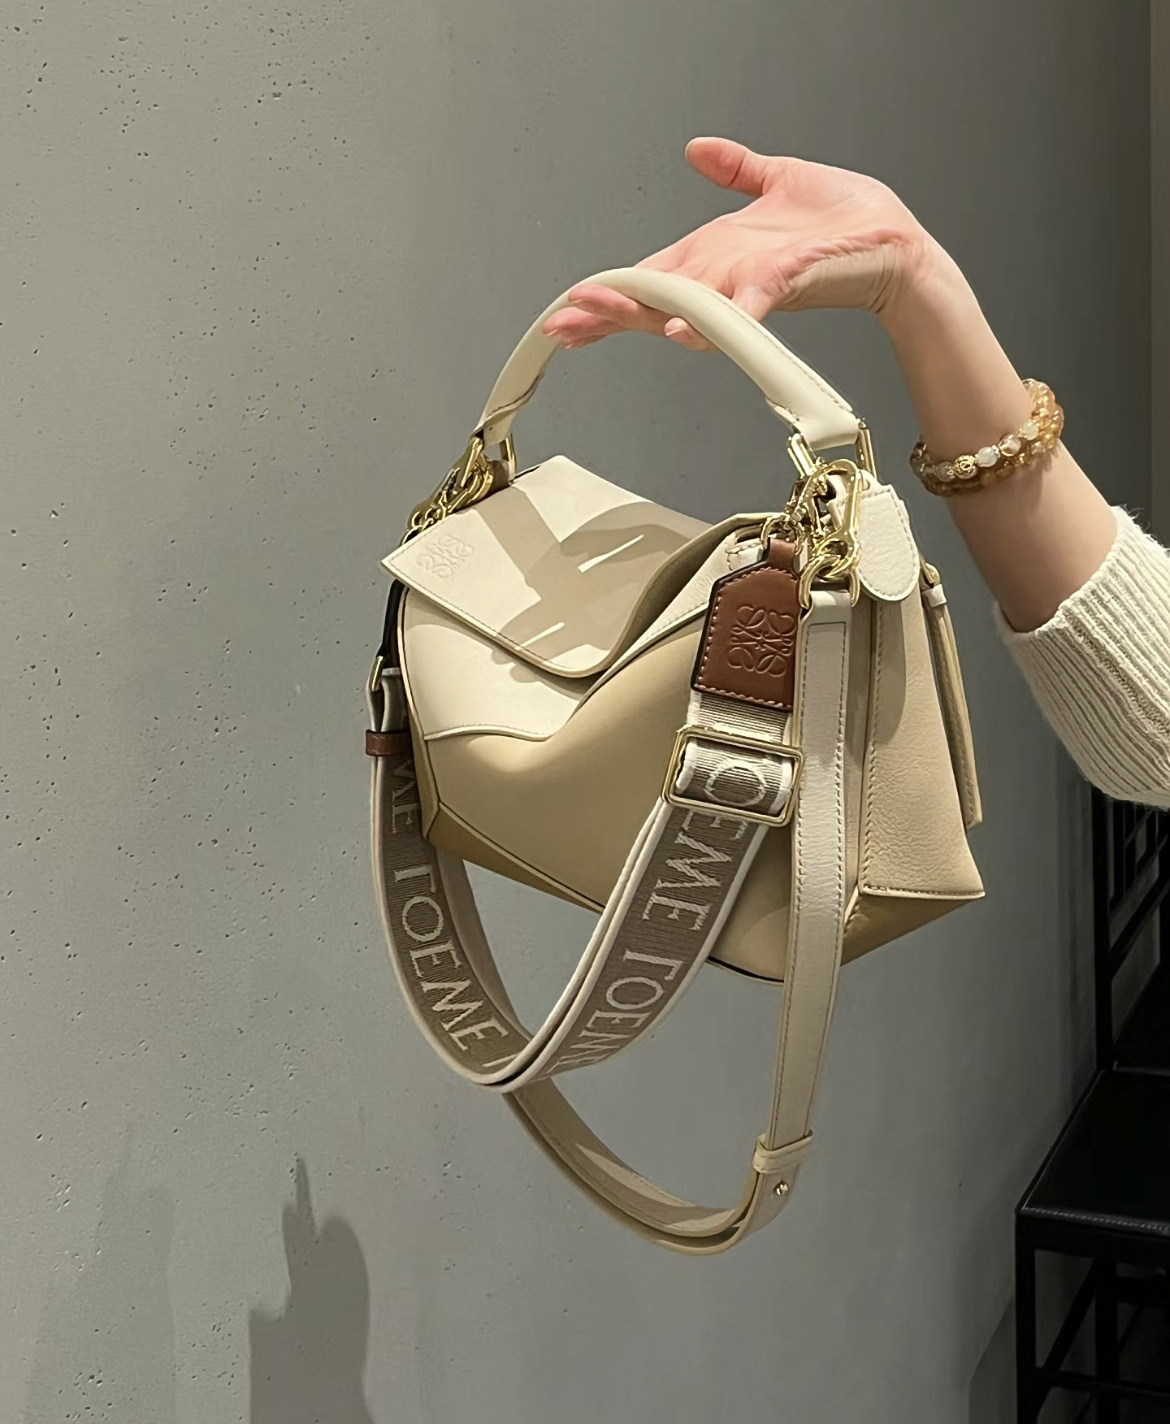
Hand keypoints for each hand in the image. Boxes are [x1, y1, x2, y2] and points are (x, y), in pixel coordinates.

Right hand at [542, 137, 936, 350]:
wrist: (893, 244)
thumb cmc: (845, 222)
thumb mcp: (778, 180)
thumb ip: (734, 169)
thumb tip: (698, 149)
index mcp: (715, 256)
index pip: (648, 277)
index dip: (609, 292)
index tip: (569, 306)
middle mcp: (723, 278)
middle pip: (651, 300)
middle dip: (604, 312)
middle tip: (563, 324)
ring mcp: (747, 287)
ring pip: (681, 308)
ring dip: (638, 314)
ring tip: (600, 315)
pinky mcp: (779, 286)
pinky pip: (739, 310)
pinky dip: (710, 322)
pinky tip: (681, 329)